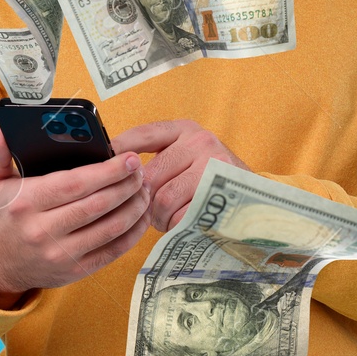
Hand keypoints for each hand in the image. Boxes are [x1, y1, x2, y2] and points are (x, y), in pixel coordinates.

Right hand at [0, 128, 151, 306]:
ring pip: (111, 228)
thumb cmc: (1, 217)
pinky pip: (113, 251)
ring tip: (145, 189)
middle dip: (126, 185)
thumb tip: (2, 130)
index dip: (107, 171)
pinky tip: (141, 216)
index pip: (75, 184)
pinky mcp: (76, 271)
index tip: (128, 157)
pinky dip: (133, 233)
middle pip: (98, 204)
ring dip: (135, 207)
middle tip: (141, 170)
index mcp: (27, 203)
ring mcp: (62, 254)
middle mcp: (44, 231)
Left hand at [111, 119, 250, 231]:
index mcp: (184, 129)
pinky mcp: (221, 193)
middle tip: (144, 210)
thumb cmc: (208, 178)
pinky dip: (175, 226)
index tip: (102, 166)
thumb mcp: (185, 156)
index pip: (142, 135)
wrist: (254, 197)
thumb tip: (109, 169)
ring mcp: (213, 166)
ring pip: (163, 198)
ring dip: (158, 216)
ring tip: (164, 218)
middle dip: (142, 199)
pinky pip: (181, 216)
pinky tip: (180, 223)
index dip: (119, 151)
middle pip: (149, 175)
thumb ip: (156, 158)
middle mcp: (200, 141)